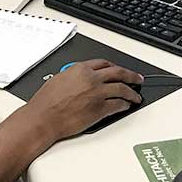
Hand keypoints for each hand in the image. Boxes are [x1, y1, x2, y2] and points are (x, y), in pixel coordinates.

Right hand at [22, 59, 142, 143]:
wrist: (43, 117)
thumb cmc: (45, 102)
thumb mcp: (59, 78)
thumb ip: (74, 76)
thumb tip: (80, 78)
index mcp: (80, 69)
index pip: (103, 63)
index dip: (114, 66)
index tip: (119, 69)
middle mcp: (91, 78)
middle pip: (118, 73)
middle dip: (130, 75)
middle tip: (137, 78)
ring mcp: (97, 93)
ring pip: (122, 89)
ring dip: (132, 92)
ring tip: (136, 96)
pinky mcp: (100, 109)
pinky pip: (117, 105)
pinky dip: (124, 105)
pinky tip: (126, 106)